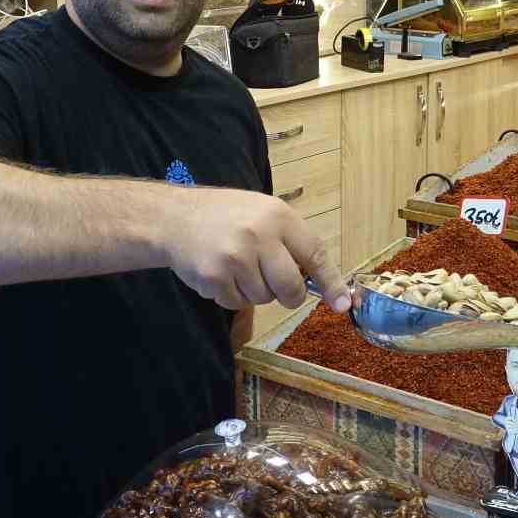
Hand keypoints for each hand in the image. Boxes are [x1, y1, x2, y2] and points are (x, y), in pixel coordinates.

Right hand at [163, 186, 348, 313]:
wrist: (174, 218)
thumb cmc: (225, 216)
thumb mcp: (262, 213)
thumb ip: (290, 242)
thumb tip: (319, 282)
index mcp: (277, 216)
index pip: (314, 254)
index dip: (331, 282)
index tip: (343, 304)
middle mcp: (259, 235)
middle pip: (291, 288)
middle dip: (288, 296)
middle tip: (276, 287)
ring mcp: (235, 258)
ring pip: (263, 298)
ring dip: (253, 291)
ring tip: (236, 266)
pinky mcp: (214, 277)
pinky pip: (236, 304)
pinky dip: (231, 295)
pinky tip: (220, 273)